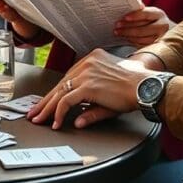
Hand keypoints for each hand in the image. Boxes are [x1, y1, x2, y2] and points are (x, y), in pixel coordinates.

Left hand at [28, 49, 148, 129]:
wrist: (146, 86)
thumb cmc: (134, 89)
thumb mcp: (109, 97)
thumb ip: (91, 108)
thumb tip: (77, 120)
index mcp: (92, 59)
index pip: (68, 77)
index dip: (56, 92)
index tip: (47, 102)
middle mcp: (86, 63)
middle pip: (60, 84)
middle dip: (46, 101)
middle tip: (35, 113)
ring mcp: (86, 73)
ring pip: (60, 92)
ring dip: (48, 109)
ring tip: (40, 120)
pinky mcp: (87, 85)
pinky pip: (67, 101)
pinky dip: (59, 113)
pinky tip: (56, 123)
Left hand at [115, 6, 173, 46]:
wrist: (164, 30)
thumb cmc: (152, 19)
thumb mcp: (148, 12)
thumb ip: (140, 9)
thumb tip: (130, 4)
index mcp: (159, 14)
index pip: (146, 14)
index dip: (135, 16)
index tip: (124, 17)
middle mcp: (163, 26)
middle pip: (143, 28)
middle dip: (128, 28)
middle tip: (117, 26)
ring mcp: (161, 38)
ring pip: (142, 38)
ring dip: (128, 35)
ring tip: (118, 32)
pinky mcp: (157, 46)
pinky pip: (143, 45)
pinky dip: (132, 41)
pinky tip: (125, 38)